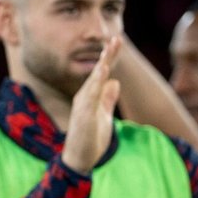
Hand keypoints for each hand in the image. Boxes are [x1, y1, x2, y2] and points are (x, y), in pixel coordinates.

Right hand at [61, 35, 122, 173]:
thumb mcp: (104, 115)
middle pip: (98, 72)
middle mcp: (85, 97)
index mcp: (90, 96)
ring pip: (93, 81)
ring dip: (102, 65)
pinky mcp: (83, 115)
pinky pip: (90, 96)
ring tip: (110, 50)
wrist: (79, 159)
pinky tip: (102, 73)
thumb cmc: (90, 139)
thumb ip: (108, 99)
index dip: (110, 57)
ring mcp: (83, 106)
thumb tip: (115, 82)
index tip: (118, 40)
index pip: (102, 73)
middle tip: (117, 38)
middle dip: (108, 56)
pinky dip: (96, 83)